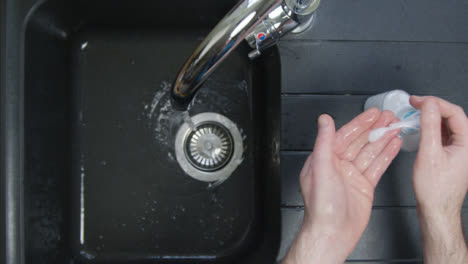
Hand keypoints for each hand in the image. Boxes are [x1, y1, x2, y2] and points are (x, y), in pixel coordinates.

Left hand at [282, 108, 401, 263]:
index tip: (372, 114)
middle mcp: (338, 166)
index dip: (359, 124)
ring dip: (383, 139)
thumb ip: (324, 142)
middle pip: (359, 142)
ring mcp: (352, 176)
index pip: (344, 136)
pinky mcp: (364, 186)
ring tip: (396, 126)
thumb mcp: (321, 168)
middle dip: (375, 128)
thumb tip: (324, 121)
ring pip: (370, 152)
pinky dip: (386, 155)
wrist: (333, 233)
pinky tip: (394, 145)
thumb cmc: (321, 206)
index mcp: (325, 159)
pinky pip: (377, 166)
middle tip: (389, 116)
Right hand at [410, 96, 467, 263]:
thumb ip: (429, 126)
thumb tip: (428, 105)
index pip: (453, 112)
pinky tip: (419, 128)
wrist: (437, 209)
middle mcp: (466, 145)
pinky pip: (441, 134)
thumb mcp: (429, 153)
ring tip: (414, 114)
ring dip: (430, 117)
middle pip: (451, 116)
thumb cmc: (435, 189)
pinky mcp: (449, 154)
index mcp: (467, 143)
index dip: (434, 103)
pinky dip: (429, 128)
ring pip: (446, 125)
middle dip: (432, 107)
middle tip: (414, 104)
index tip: (417, 101)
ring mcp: (459, 149)